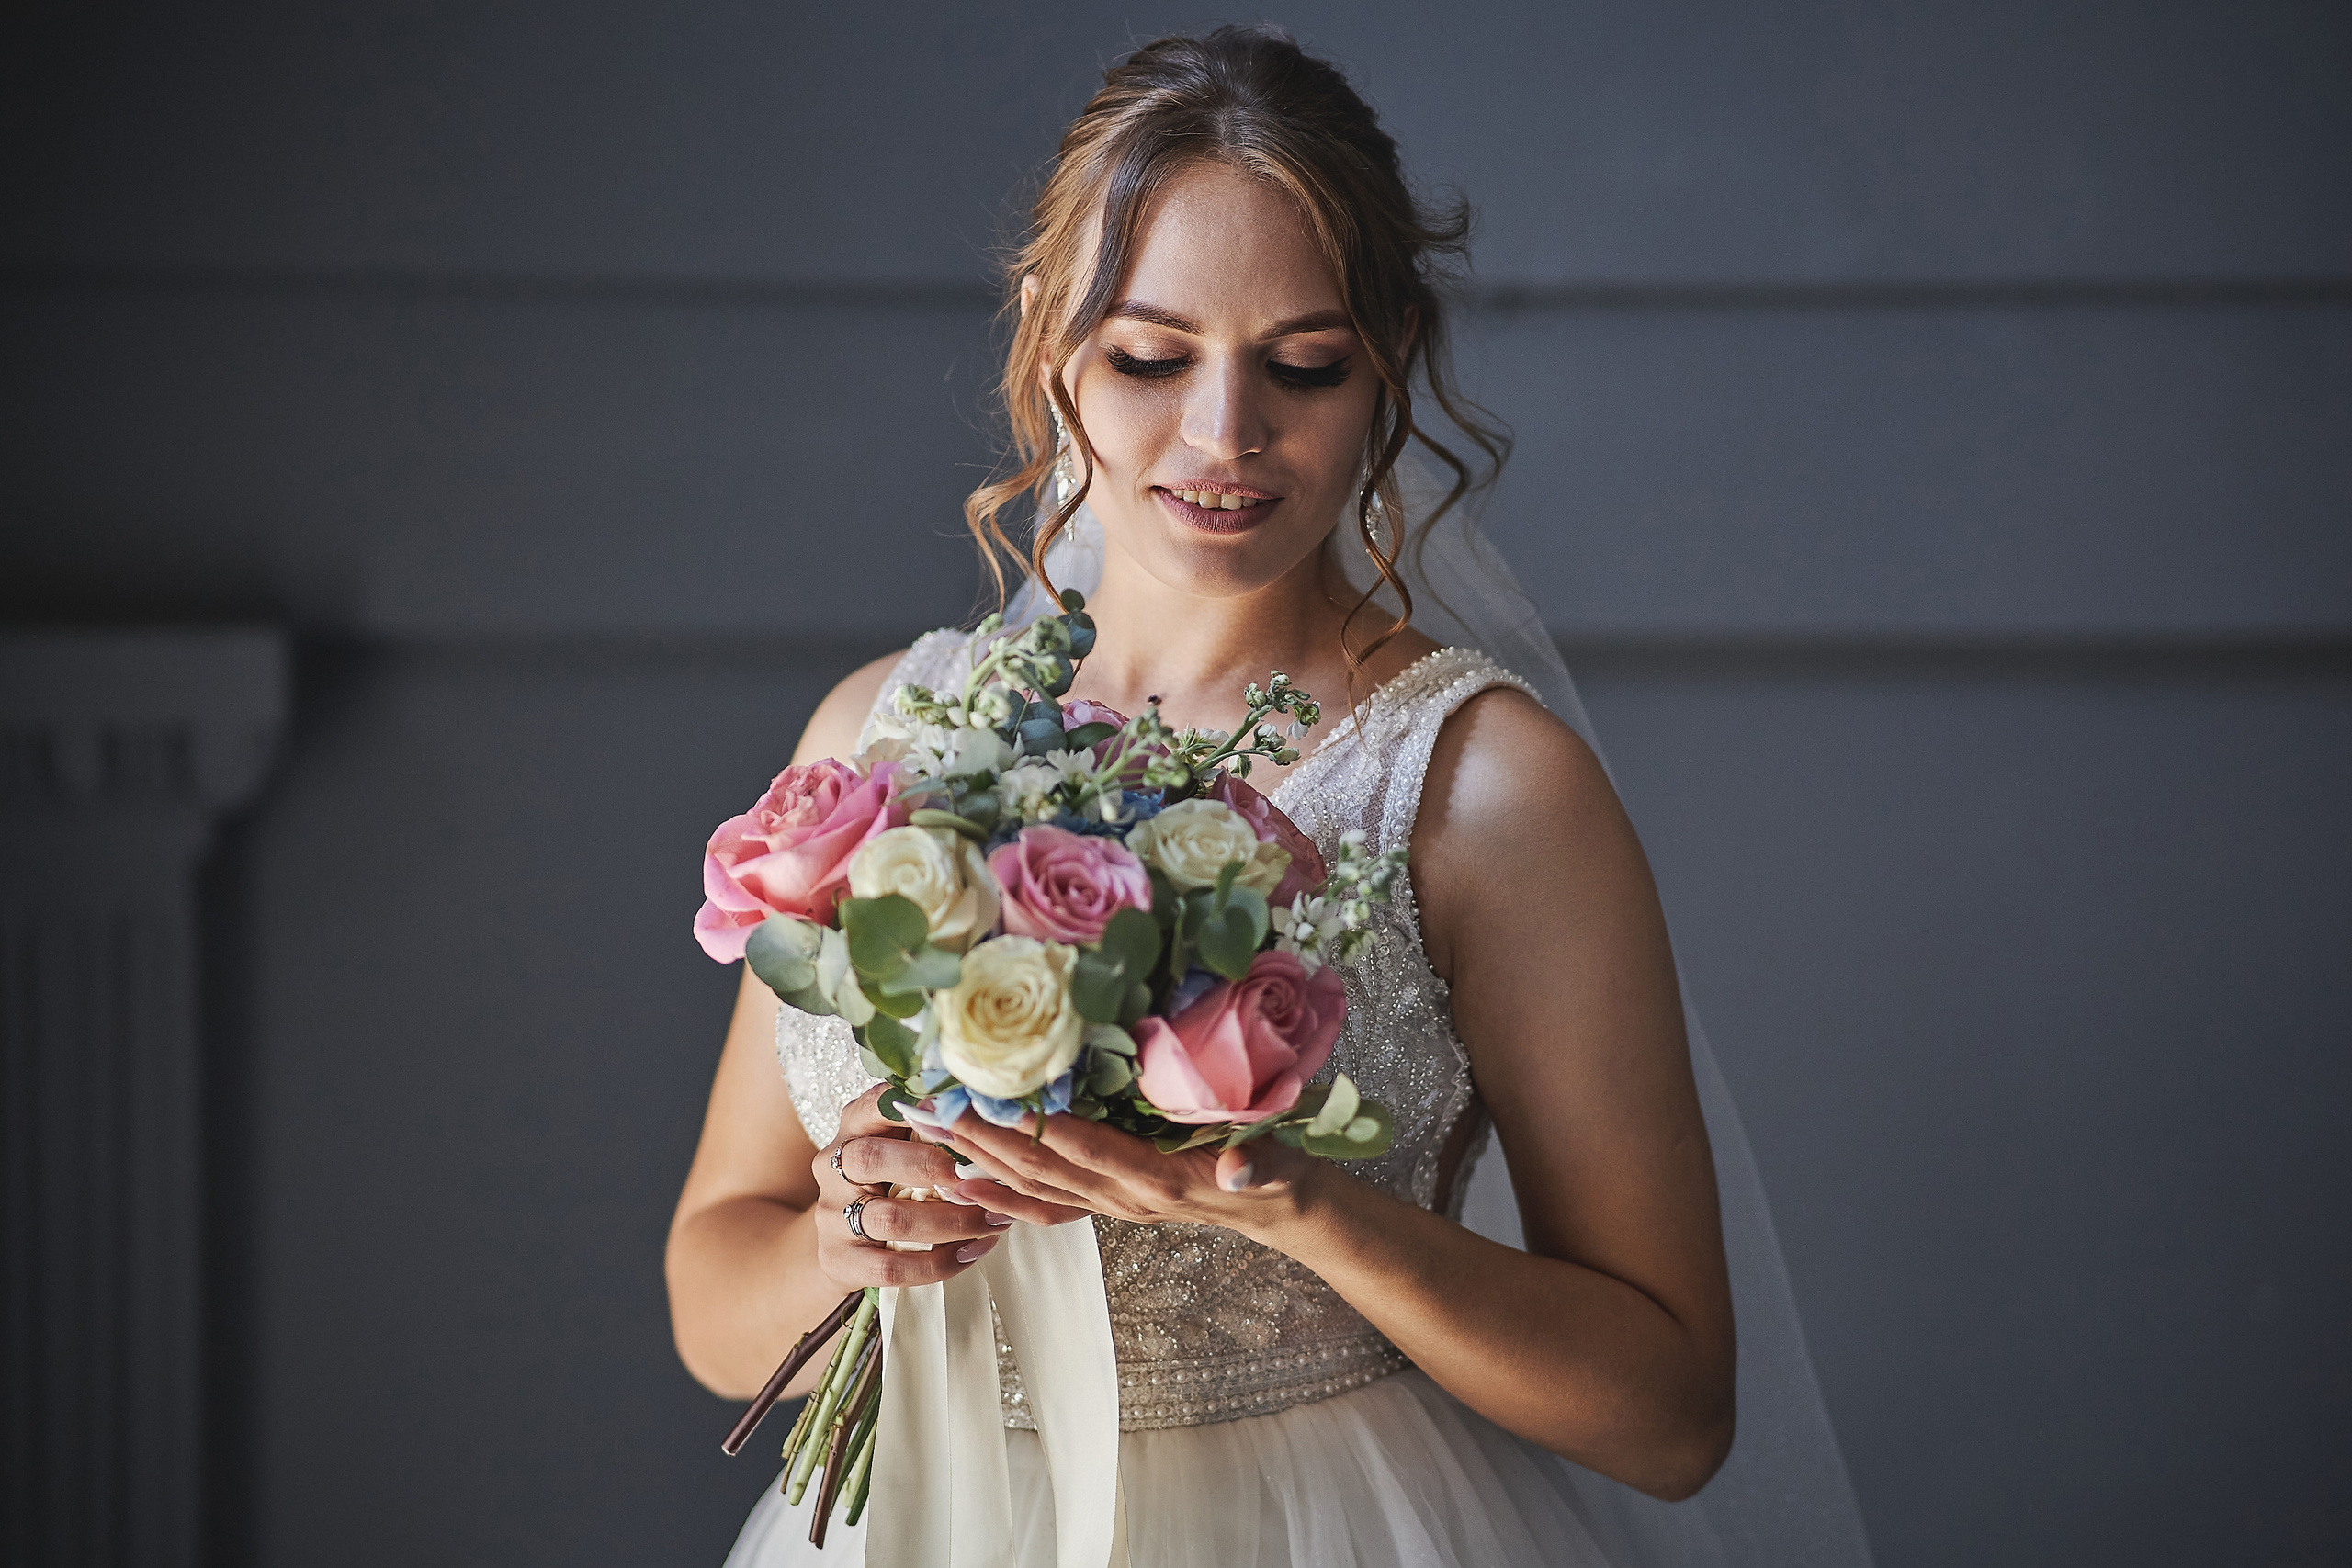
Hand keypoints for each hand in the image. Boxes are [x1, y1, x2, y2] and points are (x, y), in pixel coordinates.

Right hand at [810, 1086, 1092, 1289]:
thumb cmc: (887, 1183)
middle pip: (872, 1158)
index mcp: (852, 1129)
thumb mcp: (898, 1146)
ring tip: (994, 1221)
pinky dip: (940, 1262)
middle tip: (980, 1175)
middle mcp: (833, 1167)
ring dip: (952, 1222)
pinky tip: (973, 1252)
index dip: (914, 1108)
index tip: (958, 1117)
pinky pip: (891, 1268)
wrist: (840, 1245)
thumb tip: (989, 1110)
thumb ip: (928, 1127)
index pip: (873, 1104)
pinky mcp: (839, 1261)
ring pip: (891, 1219)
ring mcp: (832, 1217)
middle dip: (931, 1166)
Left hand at [935, 1108, 1324, 1239]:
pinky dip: (996, 1194)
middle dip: (979, 1135)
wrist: (1279, 1211)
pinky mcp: (1106, 1203)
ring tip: (926, 1125)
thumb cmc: (1278, 1176)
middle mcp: (1123, 1198)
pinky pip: (1040, 1205)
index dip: (1033, 1124)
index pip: (1083, 1148)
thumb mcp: (1278, 1166)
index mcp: (1158, 1181)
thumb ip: (1258, 1167)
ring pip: (1030, 1184)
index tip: (984, 1094)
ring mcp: (1111, 1204)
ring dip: (975, 1156)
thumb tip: (1238, 1168)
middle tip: (927, 1102)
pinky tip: (957, 1179)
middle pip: (1039, 1167)